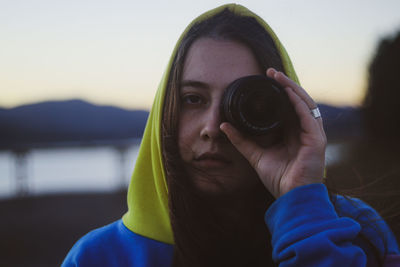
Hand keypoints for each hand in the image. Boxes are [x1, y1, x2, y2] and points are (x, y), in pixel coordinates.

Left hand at [220, 68, 325, 197]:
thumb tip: (224, 126)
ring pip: (304, 103)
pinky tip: (288, 91)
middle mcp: (303, 131)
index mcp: (292, 133)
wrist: (291, 198)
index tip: (263, 81)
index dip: (278, 93)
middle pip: (296, 101)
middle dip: (284, 85)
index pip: (287, 107)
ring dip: (291, 88)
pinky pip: (308, 115)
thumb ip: (241, 141)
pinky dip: (298, 102)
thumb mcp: (255, 155)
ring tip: (277, 77)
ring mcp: (312, 134)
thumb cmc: (278, 178)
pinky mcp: (317, 139)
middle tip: (270, 72)